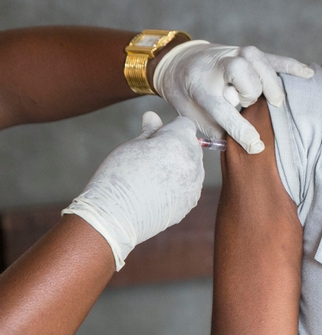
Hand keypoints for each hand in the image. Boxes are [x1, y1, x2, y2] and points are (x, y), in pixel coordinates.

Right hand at [62, 112, 204, 269]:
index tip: (155, 138)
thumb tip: (152, 116)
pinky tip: (158, 191)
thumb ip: (149, 131)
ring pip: (193, 165)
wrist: (113, 218)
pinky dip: (179, 184)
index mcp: (178, 142)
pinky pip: (190, 185)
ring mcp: (194, 184)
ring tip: (153, 176)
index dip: (169, 128)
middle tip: (151, 157)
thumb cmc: (117, 177)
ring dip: (180, 165)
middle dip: (176, 145)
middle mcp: (192, 161)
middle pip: (192, 144)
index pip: (185, 124)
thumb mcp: (131, 147)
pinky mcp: (191, 201)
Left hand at [153, 41, 313, 153]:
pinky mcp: (248, 52)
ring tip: (274, 100)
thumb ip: (213, 128)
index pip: (222, 109)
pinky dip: (291, 66)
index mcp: (199, 86)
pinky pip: (273, 58)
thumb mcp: (189, 114)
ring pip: (259, 63)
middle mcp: (218, 66)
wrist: (179, 61)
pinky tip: (307, 74)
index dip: (240, 129)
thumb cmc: (188, 95)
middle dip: (250, 94)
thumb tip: (240, 144)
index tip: (256, 146)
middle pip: (243, 76)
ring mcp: (234, 54)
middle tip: (247, 105)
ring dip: (269, 83)